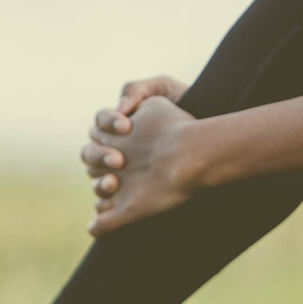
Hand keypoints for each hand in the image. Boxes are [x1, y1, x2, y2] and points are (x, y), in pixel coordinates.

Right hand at [83, 94, 197, 234]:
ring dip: (99, 183)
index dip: (107, 123)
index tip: (126, 125)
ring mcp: (122, 176)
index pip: (99, 122)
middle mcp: (117, 150)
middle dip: (100, 155)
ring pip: (96, 180)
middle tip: (119, 160)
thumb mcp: (165, 89)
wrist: (211, 140)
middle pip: (91, 153)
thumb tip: (117, 106)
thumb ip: (136, 89)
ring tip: (114, 184)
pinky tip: (106, 212)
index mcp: (119, 126)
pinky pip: (106, 210)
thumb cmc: (189, 112)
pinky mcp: (131, 200)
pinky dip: (101, 214)